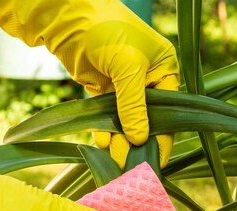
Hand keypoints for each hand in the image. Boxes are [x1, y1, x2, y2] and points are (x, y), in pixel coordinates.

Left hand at [0, 0, 179, 168]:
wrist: (68, 16)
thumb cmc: (107, 31)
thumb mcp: (127, 68)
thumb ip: (134, 106)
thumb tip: (139, 140)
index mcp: (165, 70)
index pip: (168, 112)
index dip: (162, 138)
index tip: (156, 163)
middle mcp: (148, 80)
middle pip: (147, 120)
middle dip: (139, 143)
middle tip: (131, 168)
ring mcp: (125, 86)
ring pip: (126, 121)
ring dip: (120, 140)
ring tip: (115, 162)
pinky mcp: (103, 89)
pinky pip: (107, 116)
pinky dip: (105, 131)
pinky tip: (103, 145)